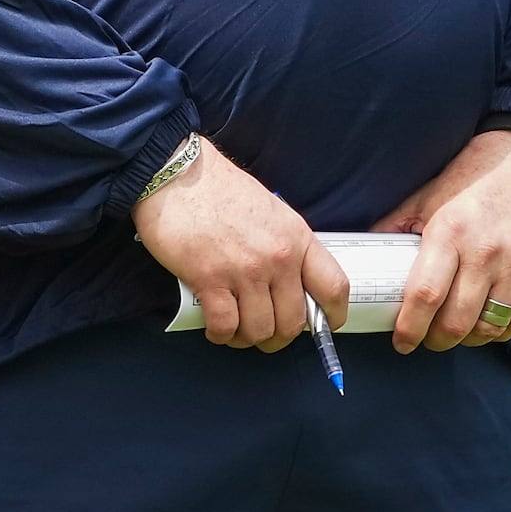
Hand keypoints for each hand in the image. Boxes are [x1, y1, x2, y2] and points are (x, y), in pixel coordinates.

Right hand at [133, 138, 348, 351]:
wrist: (176, 173)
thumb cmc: (219, 189)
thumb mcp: (271, 212)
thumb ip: (285, 246)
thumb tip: (289, 285)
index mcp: (297, 238)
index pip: (334, 287)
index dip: (333, 316)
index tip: (323, 326)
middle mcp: (277, 257)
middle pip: (294, 322)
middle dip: (278, 337)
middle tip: (263, 333)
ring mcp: (245, 270)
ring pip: (259, 330)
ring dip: (247, 338)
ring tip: (235, 329)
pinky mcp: (210, 279)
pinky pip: (225, 326)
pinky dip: (221, 334)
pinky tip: (215, 328)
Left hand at [376, 130, 510, 351]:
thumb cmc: (474, 175)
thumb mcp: (428, 194)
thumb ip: (397, 225)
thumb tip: (367, 254)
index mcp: (450, 231)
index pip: (425, 294)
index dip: (410, 326)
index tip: (401, 340)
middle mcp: (486, 252)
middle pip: (457, 321)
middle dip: (436, 340)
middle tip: (426, 339)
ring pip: (489, 326)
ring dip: (468, 339)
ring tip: (455, 332)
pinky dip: (499, 331)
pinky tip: (485, 325)